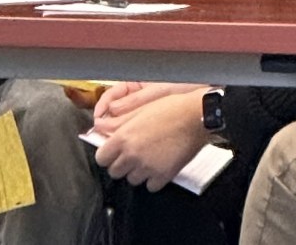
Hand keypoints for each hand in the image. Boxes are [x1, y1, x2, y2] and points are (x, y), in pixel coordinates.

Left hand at [94, 91, 209, 191]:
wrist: (195, 117)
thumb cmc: (170, 109)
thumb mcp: (139, 110)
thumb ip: (118, 122)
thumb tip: (100, 128)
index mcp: (123, 138)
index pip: (101, 158)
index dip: (107, 155)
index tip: (112, 153)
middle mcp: (132, 155)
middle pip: (114, 172)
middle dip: (120, 164)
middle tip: (130, 155)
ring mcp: (147, 167)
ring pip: (132, 180)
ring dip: (136, 172)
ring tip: (146, 159)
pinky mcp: (163, 176)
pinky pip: (150, 186)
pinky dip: (153, 180)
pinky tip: (157, 167)